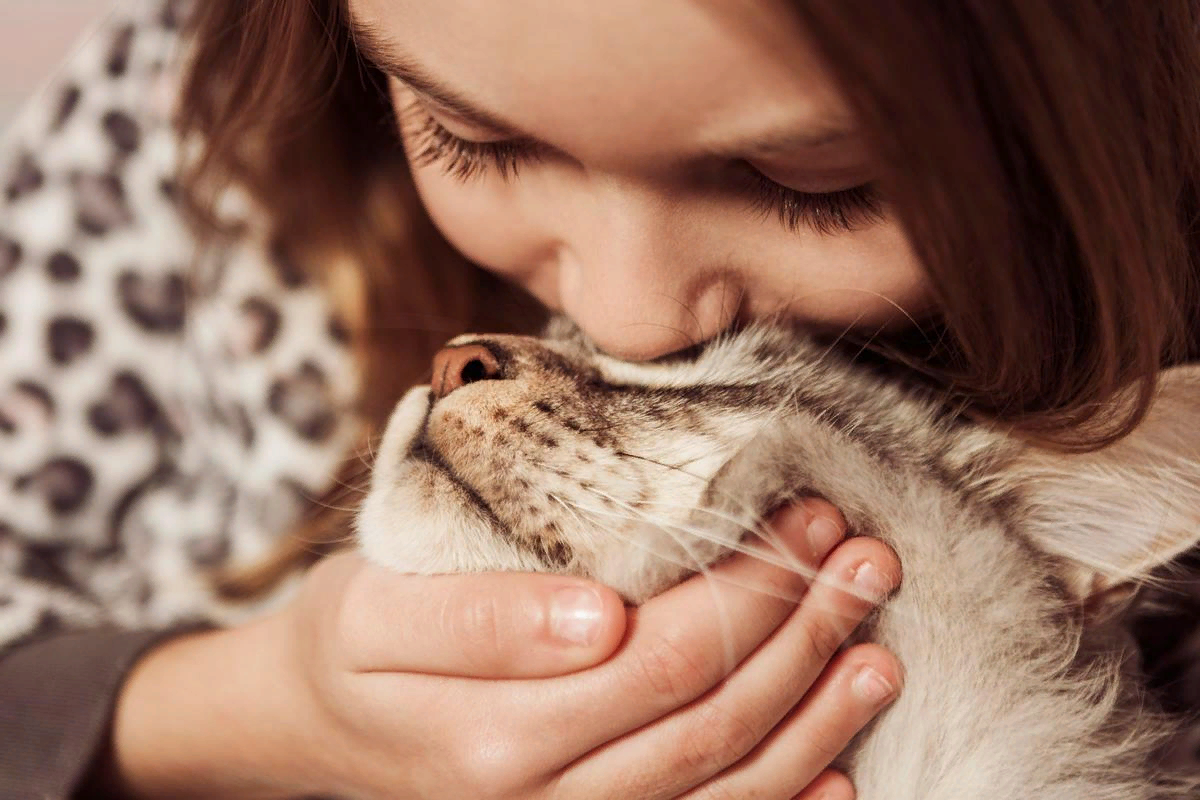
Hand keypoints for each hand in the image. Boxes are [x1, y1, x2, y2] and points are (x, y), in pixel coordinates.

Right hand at [105, 500, 900, 798]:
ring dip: (816, 718)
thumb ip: (477, 618)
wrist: (314, 729)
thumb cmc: (353, 646)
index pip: (661, 656)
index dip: (750, 591)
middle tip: (863, 558)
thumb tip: (600, 617)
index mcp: (494, 733)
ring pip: (723, 787)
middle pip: (708, 718)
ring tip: (879, 647)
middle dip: (801, 634)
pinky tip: (840, 773)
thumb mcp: (374, 610)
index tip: (809, 520)